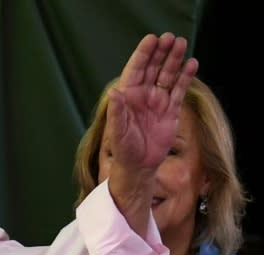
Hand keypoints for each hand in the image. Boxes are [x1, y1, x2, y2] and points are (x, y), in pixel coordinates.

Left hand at [107, 32, 198, 170]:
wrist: (139, 165)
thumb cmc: (124, 149)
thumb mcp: (118, 131)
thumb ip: (117, 112)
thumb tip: (113, 92)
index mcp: (128, 96)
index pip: (135, 69)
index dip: (143, 54)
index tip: (151, 39)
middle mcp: (143, 95)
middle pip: (153, 68)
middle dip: (160, 52)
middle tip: (170, 37)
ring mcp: (158, 101)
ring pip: (167, 75)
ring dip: (174, 60)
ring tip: (181, 44)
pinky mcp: (171, 109)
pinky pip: (179, 89)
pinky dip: (186, 77)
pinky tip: (192, 64)